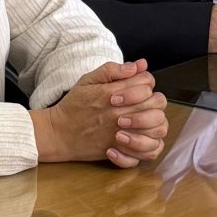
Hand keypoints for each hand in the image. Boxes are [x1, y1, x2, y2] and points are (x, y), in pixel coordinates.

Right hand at [30, 59, 167, 168]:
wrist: (58, 133)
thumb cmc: (74, 105)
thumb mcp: (88, 80)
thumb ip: (113, 70)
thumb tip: (139, 65)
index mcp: (112, 93)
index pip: (146, 81)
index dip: (145, 80)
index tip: (137, 85)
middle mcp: (120, 114)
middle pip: (157, 103)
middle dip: (153, 99)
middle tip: (144, 101)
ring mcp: (122, 134)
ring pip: (158, 127)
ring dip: (156, 121)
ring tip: (146, 118)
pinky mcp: (121, 150)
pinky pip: (148, 151)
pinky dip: (151, 144)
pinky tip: (143, 137)